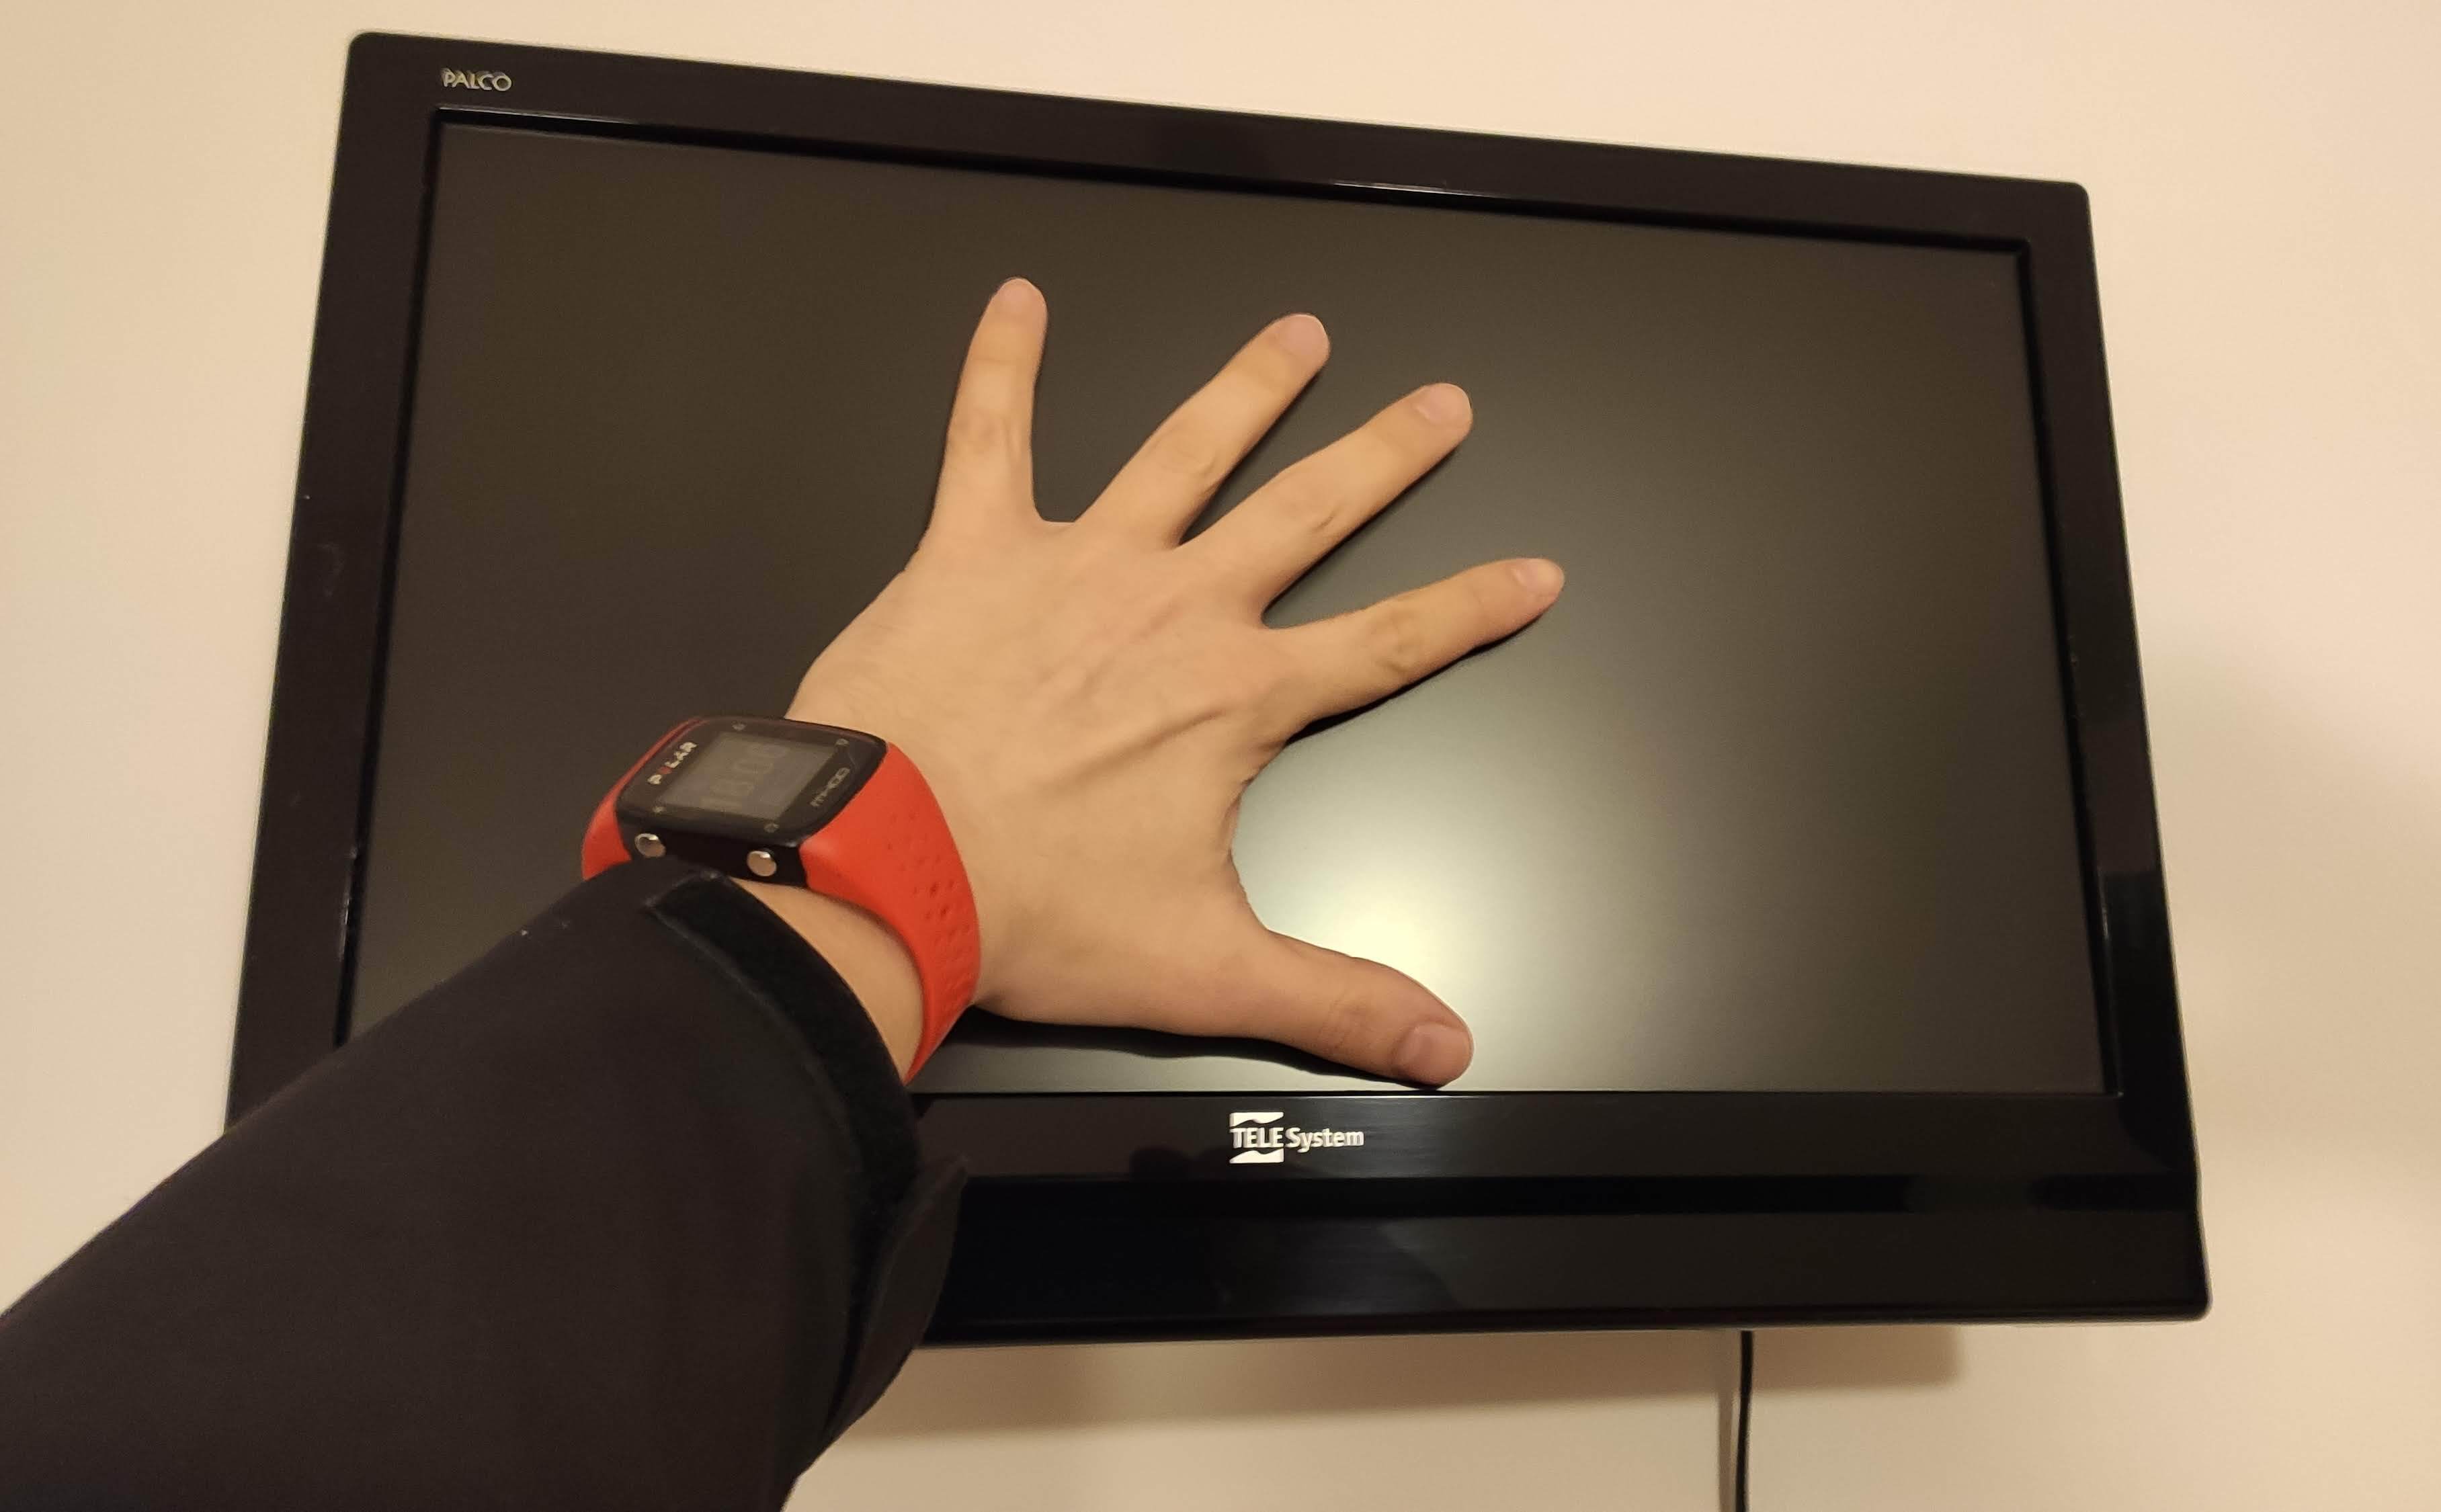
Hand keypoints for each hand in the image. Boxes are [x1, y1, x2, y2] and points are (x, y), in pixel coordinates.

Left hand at [781, 278, 1562, 1084]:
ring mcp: (1078, 564)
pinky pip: (989, 436)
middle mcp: (1175, 608)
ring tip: (1298, 333)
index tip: (1536, 568)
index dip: (1472, 607)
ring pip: (1183, 451)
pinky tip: (1017, 301)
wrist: (883, 869)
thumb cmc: (1032, 913)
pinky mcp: (976, 549)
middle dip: (1385, 455)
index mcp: (1236, 697)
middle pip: (1308, 513)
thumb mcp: (1205, 971)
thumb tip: (1448, 1048)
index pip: (1390, 642)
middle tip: (1442, 402)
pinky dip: (1002, 367)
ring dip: (1247, 389)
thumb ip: (1336, 999)